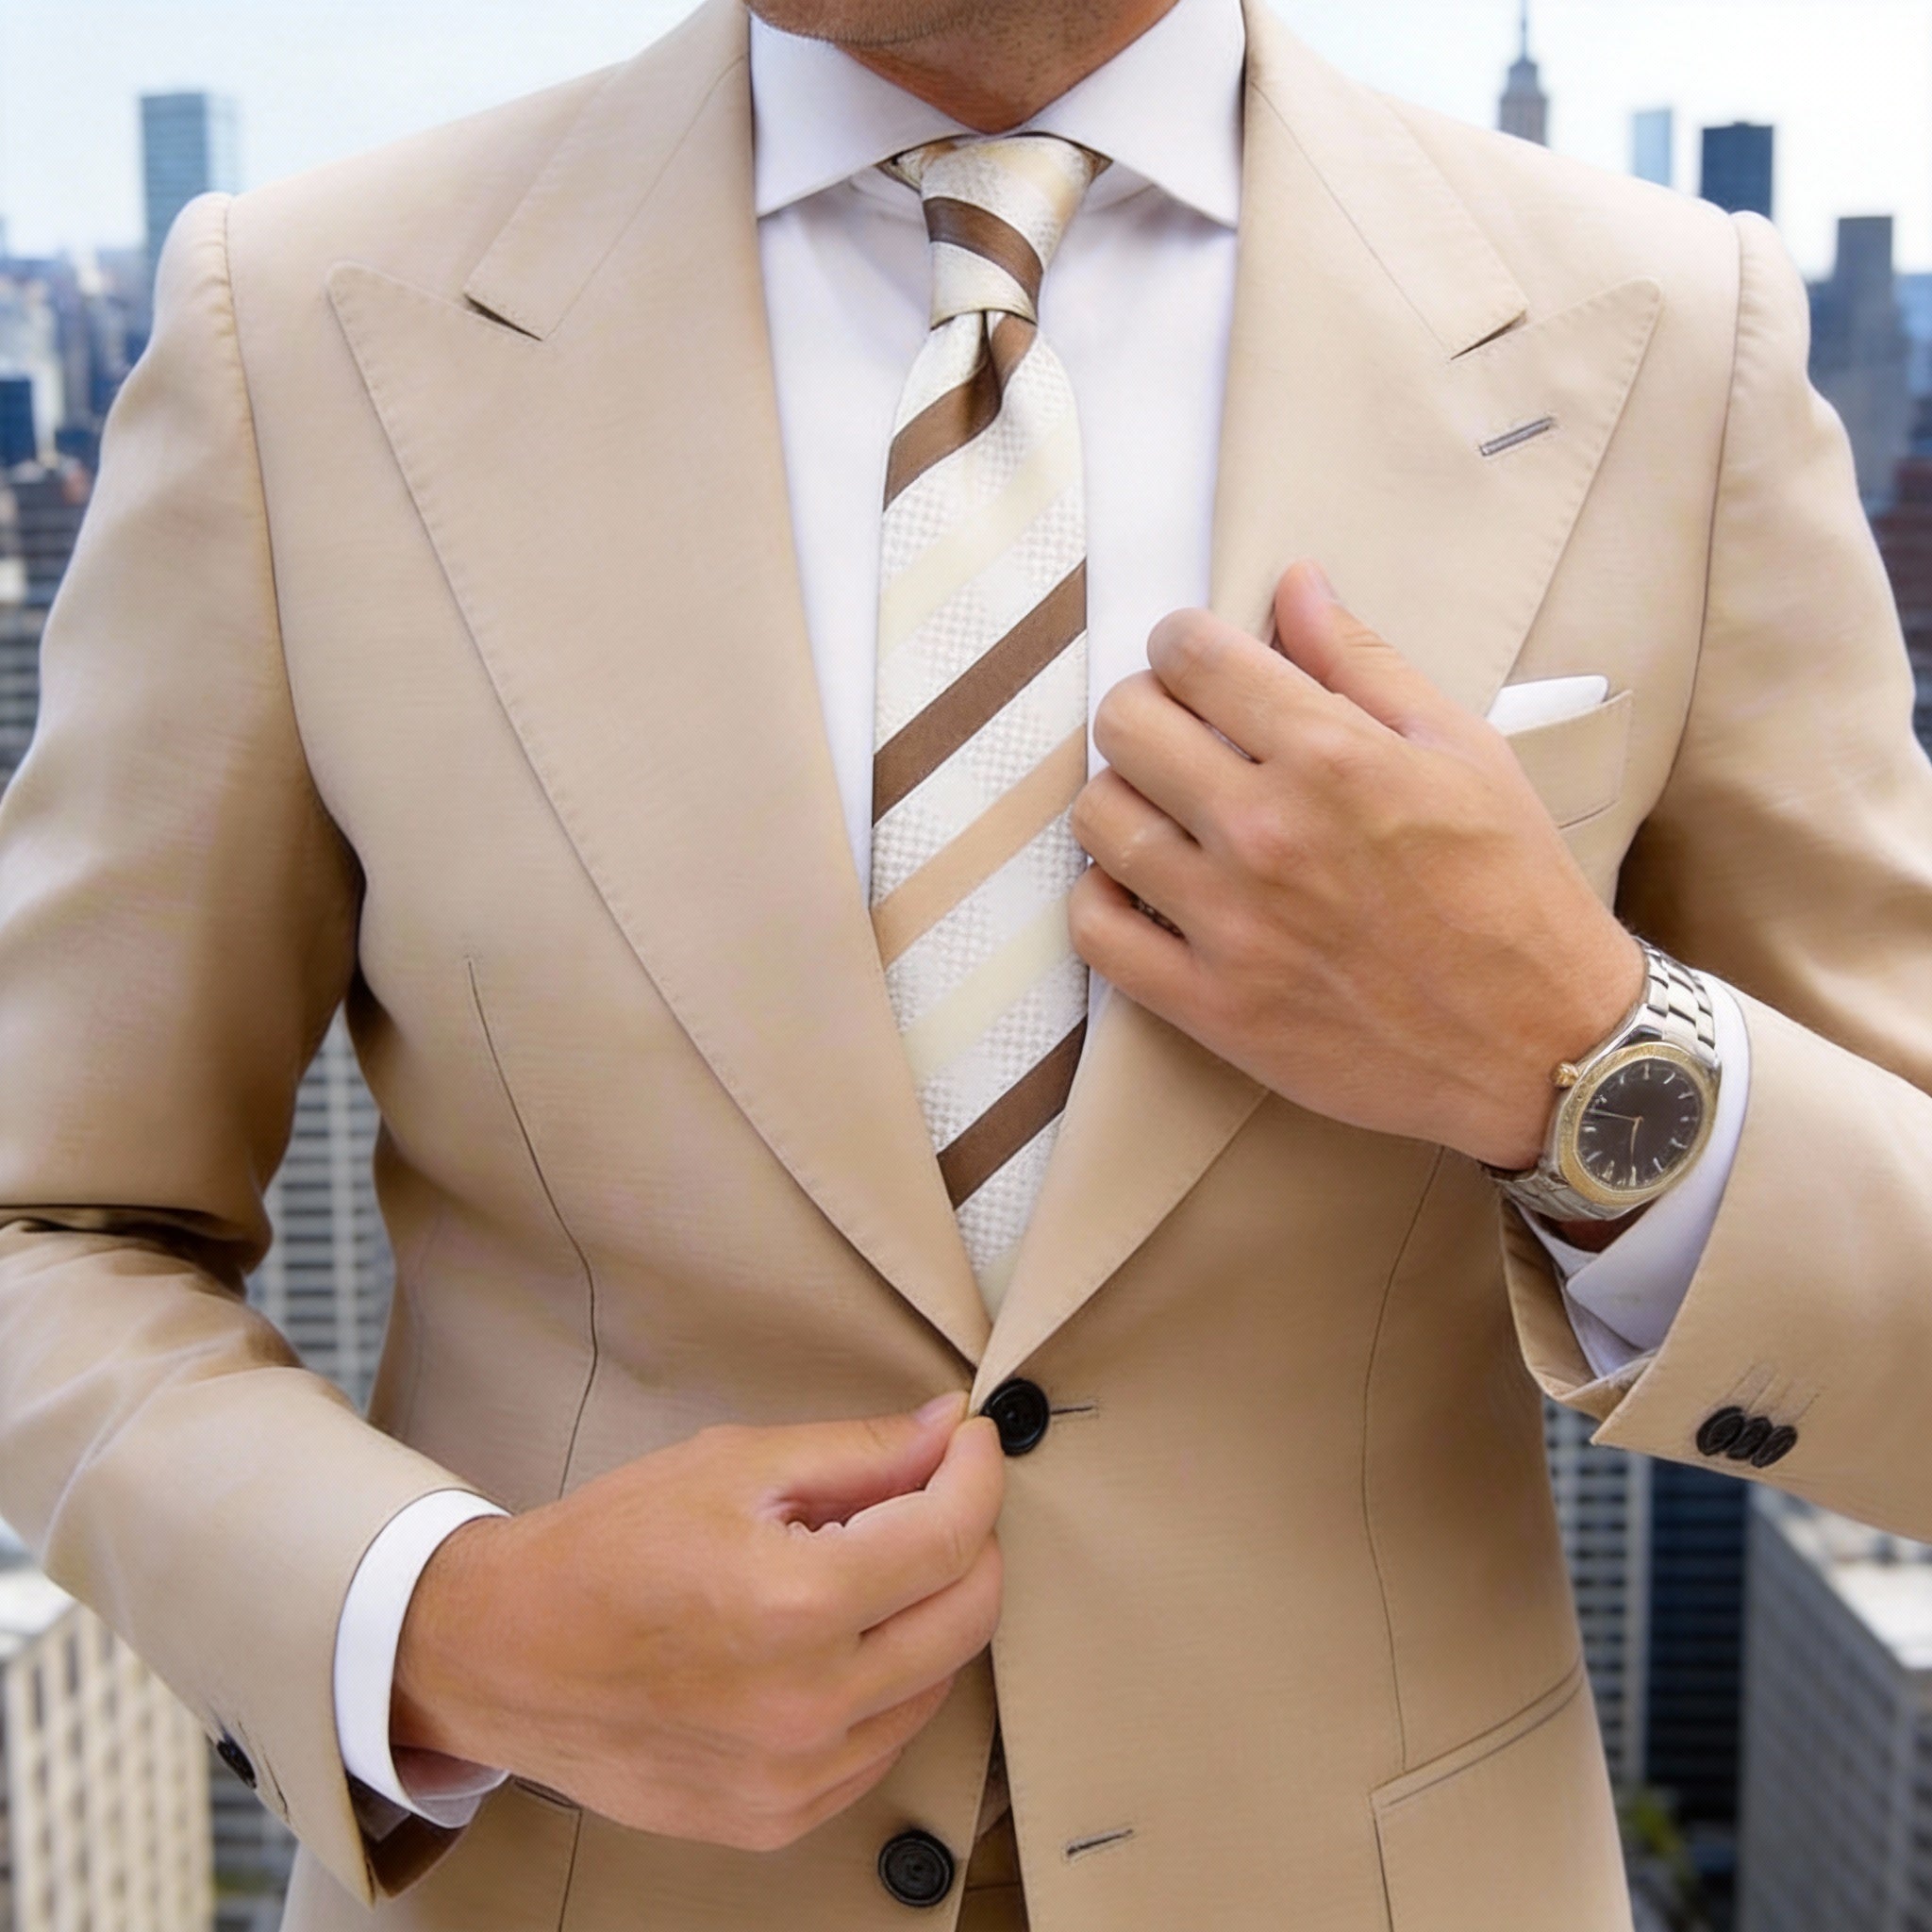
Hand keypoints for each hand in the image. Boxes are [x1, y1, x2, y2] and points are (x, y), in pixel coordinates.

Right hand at [392, 1396, 1003, 1850]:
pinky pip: (881, 1744)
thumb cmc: (608, 1548)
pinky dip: (884, 1683)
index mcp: (797, 1604)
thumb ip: (859, 1451)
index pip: (951, 1536)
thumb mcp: (733, 1464)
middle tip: (932, 1493)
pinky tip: (835, 1639)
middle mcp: (808, 1705)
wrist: (503, 1656)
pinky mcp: (777, 1818)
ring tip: (865, 1566)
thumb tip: (950, 1430)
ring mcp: (795, 1778)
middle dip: (969, 1539)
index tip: (970, 1442)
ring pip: (936, 1683)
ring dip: (928, 1612)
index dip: (976, 1473)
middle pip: (968, 1616)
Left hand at [1068, 563, 1643, 1171]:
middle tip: (1180, 732)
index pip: (1191, 655)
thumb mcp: (1464, 751)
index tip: (1196, 662)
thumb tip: (1294, 583)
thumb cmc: (1513, 892)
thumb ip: (1364, 663)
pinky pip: (1095, 929)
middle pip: (1125, 725)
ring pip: (1098, 818)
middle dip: (1146, 708)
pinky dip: (1103, 897)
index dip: (1181, 643)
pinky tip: (1144, 886)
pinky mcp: (1210, 1005)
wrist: (1541, 1045)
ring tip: (1165, 810)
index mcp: (1331, 757)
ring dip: (1122, 798)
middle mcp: (1266, 832)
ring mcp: (1230, 924)